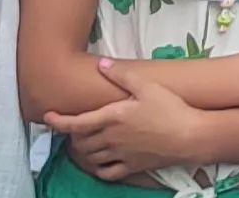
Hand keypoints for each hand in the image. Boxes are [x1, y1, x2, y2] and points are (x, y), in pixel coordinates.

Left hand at [56, 61, 205, 180]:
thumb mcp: (147, 86)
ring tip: (82, 141)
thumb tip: (101, 64)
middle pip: (80, 141)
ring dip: (81, 150)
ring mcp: (121, 155)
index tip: (47, 117)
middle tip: (73, 125)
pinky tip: (98, 162)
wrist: (191, 137)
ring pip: (90, 157)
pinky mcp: (132, 167)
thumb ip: (122, 74)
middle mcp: (111, 139)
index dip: (58, 121)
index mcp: (112, 118)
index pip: (76, 123)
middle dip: (72, 134)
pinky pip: (106, 172)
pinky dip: (97, 168)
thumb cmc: (171, 109)